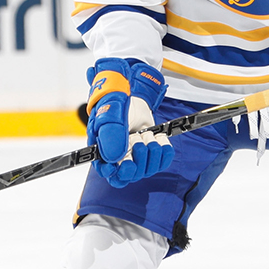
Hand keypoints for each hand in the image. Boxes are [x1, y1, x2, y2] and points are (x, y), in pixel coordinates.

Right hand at [86, 59, 173, 187]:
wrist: (132, 93)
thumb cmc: (115, 102)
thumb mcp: (109, 114)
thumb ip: (110, 134)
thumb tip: (114, 158)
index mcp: (103, 151)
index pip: (108, 174)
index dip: (116, 173)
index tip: (123, 164)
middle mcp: (120, 157)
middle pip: (131, 175)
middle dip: (137, 157)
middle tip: (136, 139)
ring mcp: (136, 156)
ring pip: (148, 170)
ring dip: (151, 150)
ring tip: (146, 134)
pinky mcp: (152, 152)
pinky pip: (163, 161)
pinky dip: (164, 149)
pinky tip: (158, 138)